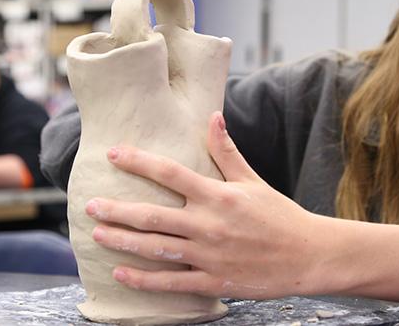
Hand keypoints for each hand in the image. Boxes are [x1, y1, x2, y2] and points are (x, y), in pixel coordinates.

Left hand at [86, 111, 323, 298]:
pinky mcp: (212, 280)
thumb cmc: (279, 215)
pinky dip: (142, 280)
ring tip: (98, 233)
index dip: (138, 161)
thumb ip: (227, 151)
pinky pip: (170, 282)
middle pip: (152, 215)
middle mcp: (208, 224)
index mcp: (218, 195)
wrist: (308, 255)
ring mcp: (208, 255)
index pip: (170, 173)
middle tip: (90, 205)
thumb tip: (213, 116)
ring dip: (122, 241)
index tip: (113, 153)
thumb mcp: (253, 180)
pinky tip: (121, 274)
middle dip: (117, 209)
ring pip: (155, 248)